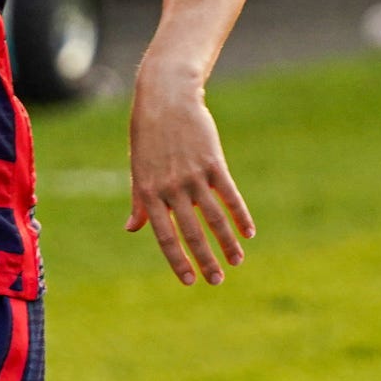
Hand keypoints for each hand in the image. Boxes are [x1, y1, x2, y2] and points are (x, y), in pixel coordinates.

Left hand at [126, 68, 253, 285]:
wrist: (166, 98)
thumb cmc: (148, 135)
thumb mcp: (138, 169)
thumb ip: (139, 201)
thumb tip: (132, 228)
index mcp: (148, 193)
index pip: (165, 237)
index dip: (178, 261)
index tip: (189, 281)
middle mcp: (171, 188)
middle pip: (191, 232)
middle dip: (205, 260)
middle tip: (217, 281)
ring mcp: (193, 175)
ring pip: (213, 218)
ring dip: (227, 242)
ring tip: (236, 261)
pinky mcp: (213, 162)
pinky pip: (228, 195)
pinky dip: (239, 215)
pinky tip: (248, 232)